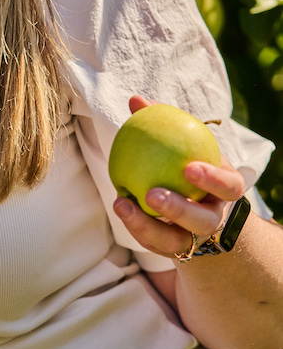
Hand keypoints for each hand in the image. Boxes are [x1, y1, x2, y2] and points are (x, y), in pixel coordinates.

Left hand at [112, 95, 244, 259]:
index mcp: (225, 190)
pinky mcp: (172, 248)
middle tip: (152, 193)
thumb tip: (136, 100)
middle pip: (202, 221)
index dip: (213, 180)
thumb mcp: (184, 143)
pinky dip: (136, 225)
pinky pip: (154, 242)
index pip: (229, 187)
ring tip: (122, 203)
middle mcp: (213, 217)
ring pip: (175, 240)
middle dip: (179, 210)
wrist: (195, 201)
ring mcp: (193, 237)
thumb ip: (164, 122)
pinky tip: (119, 204)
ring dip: (147, 225)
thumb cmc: (188, 162)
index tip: (189, 167)